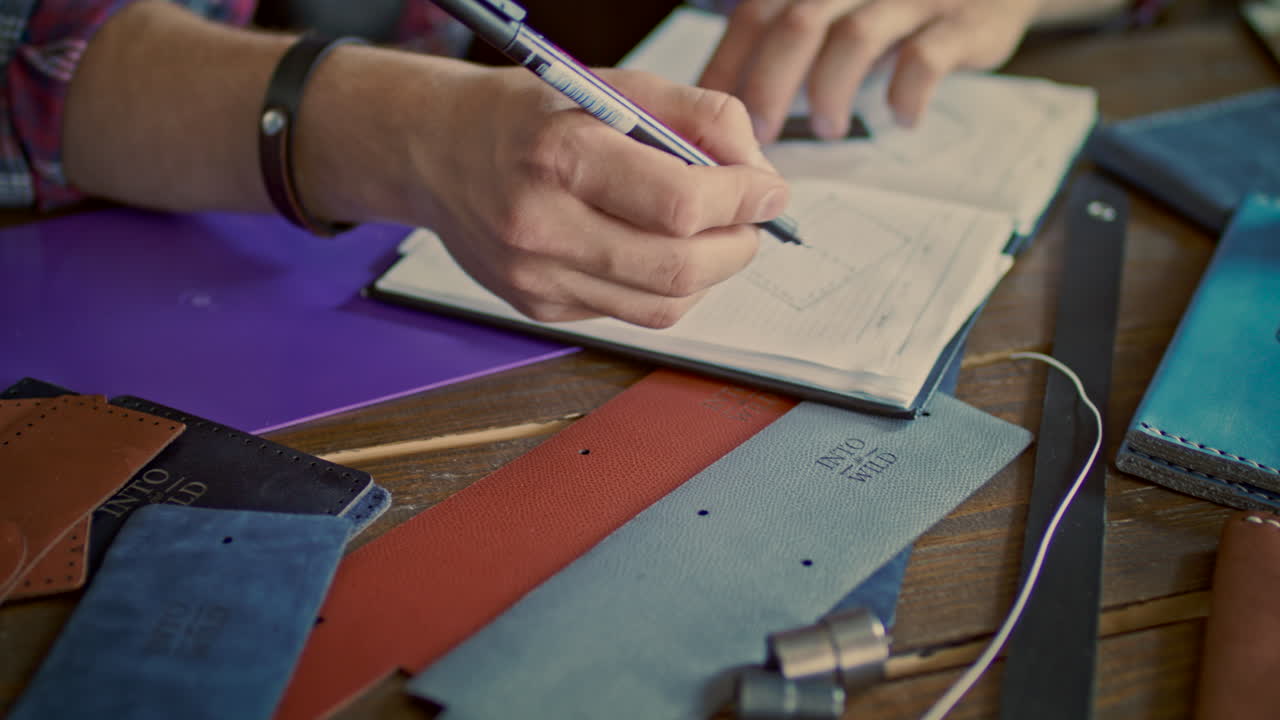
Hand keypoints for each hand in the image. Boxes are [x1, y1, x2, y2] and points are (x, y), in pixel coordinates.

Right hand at [411, 66, 788, 327]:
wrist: (437, 152)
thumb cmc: (528, 114)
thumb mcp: (612, 85)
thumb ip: (696, 115)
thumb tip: (757, 170)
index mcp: (559, 154)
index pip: (680, 203)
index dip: (743, 199)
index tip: (769, 189)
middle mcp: (540, 225)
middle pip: (678, 267)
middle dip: (737, 246)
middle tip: (753, 221)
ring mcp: (536, 278)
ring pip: (661, 305)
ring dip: (710, 274)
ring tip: (713, 237)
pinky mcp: (538, 308)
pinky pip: (631, 314)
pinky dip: (666, 288)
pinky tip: (658, 251)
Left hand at [698, 0, 1038, 140]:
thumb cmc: (900, 5)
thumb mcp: (839, 5)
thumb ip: (791, 34)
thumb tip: (734, 96)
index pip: (756, 11)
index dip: (730, 63)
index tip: (715, 117)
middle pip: (797, 24)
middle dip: (770, 86)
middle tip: (762, 135)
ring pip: (853, 39)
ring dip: (829, 92)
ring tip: (827, 129)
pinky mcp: (961, 22)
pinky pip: (924, 59)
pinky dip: (905, 95)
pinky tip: (901, 118)